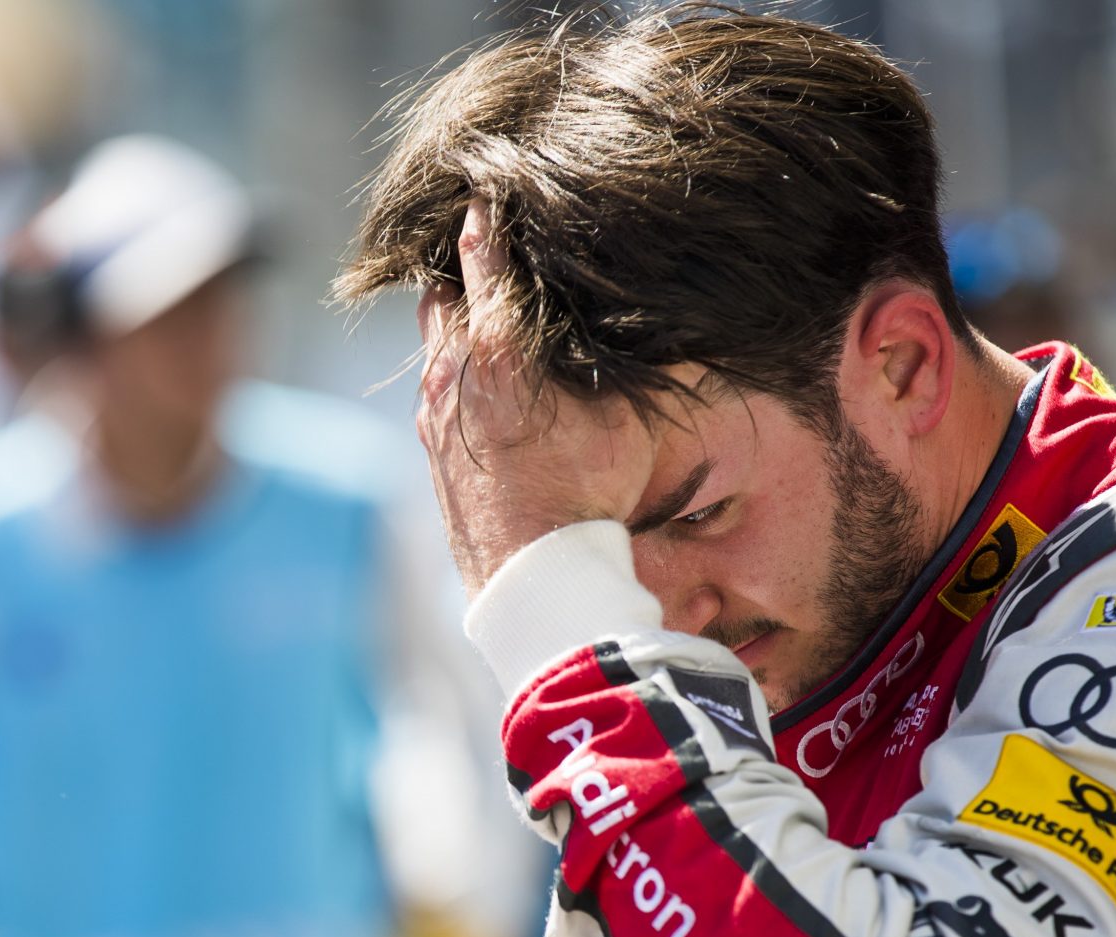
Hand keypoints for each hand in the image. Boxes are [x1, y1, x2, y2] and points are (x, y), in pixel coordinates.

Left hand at [416, 199, 658, 594]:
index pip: (482, 252)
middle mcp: (452, 370)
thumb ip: (652, 358)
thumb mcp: (633, 419)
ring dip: (453, 314)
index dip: (487, 213)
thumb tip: (687, 313)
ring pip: (432, 336)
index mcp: (498, 347)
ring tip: (481, 299)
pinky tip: (476, 370)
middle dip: (462, 262)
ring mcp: (432, 411)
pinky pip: (432, 383)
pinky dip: (450, 363)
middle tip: (485, 236)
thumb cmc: (590, 494)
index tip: (490, 181)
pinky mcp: (429, 446)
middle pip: (443, 288)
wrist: (535, 577)